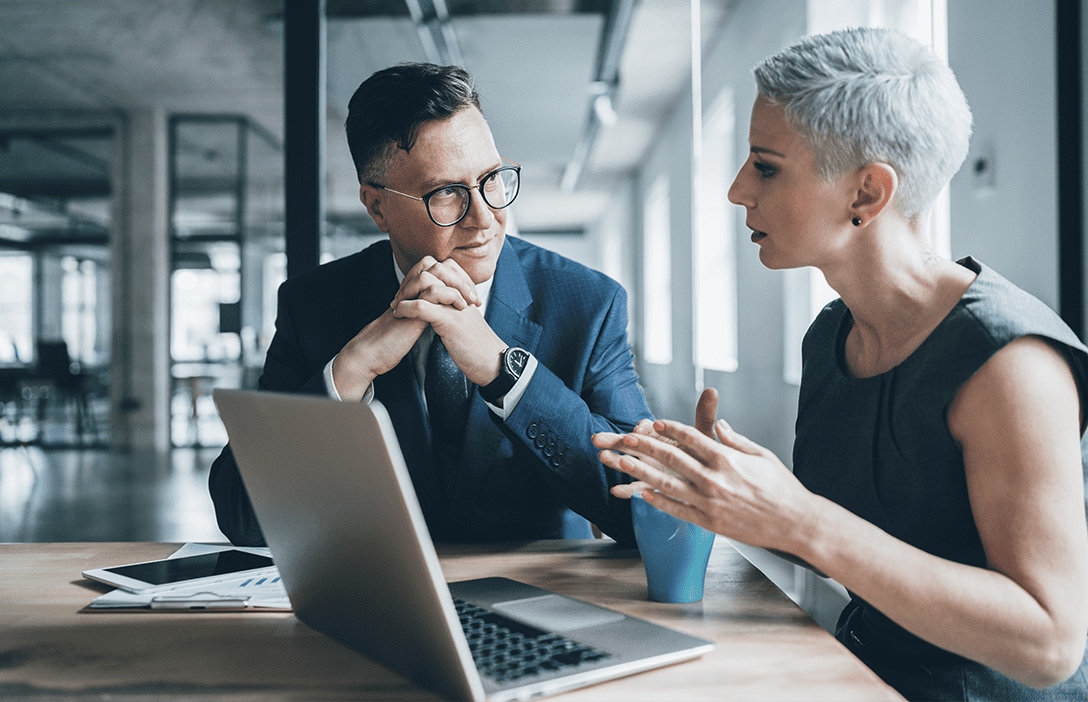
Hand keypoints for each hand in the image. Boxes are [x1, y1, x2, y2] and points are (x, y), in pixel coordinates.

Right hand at [331, 256, 481, 401]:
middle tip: (474, 297)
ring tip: (469, 302)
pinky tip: (460, 307)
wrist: (372, 353)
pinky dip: (450, 295)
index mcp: (414, 291)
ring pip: (435, 273)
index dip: (458, 279)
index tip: (472, 296)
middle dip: (461, 278)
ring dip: (457, 284)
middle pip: (438, 266)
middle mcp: (412, 289)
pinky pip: (432, 290)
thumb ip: (427, 311)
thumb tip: (444, 311)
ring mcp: (410, 295)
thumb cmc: (393, 341)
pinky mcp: (410, 306)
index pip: (439, 271)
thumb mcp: (414, 323)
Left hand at [391, 257, 506, 385]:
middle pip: (432, 268)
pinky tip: (399, 314)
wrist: (493, 362)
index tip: (409, 291)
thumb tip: (435, 302)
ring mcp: (455, 305)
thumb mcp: (465, 319)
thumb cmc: (478, 345)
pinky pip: (421, 307)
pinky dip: (406, 308)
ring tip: (396, 306)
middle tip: (398, 297)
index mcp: (465, 291)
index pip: (442, 267)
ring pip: (426, 283)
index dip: (421, 274)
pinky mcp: (449, 321)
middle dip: (410, 280)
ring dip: (405, 292)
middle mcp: (461, 293)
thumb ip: (453, 306)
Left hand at [593, 413, 817, 553]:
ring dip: (642, 472)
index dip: (670, 429)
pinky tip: (642, 494)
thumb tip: (719, 425)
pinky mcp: (709, 522)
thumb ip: (735, 440)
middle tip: (625, 438)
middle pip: (672, 458)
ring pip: (667, 484)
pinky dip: (659, 502)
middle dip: (646, 446)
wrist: (795, 523)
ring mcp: (709, 502)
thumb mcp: (761, 455)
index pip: (691, 438)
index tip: (654, 422)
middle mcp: (714, 479)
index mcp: (727, 459)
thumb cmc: (781, 487)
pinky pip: (678, 510)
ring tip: (623, 463)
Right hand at [609, 388, 720, 499]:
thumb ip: (704, 415)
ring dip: (615, 461)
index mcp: (660, 435)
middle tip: (598, 438)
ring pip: (628, 464)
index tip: (640, 427)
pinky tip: (615, 491)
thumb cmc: (702, 452)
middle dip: (614, 440)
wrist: (704, 476)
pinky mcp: (650, 484)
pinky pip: (636, 488)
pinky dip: (626, 490)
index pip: (649, 429)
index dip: (643, 428)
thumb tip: (711, 391)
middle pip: (630, 443)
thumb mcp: (703, 434)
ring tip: (602, 457)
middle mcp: (651, 450)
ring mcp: (648, 468)